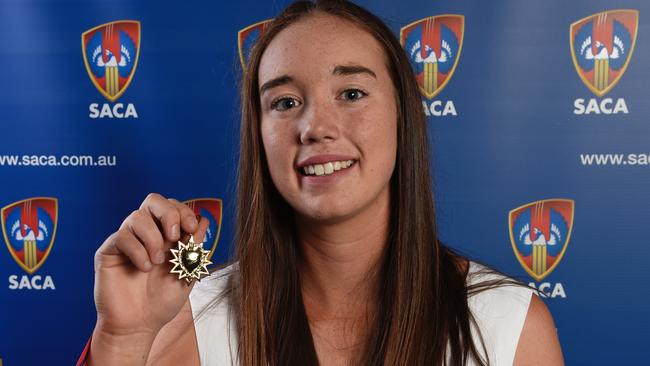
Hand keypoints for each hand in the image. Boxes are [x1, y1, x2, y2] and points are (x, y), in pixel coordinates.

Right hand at [92, 193, 209, 337]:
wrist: (139, 326)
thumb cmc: (161, 302)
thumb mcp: (187, 273)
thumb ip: (195, 248)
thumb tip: (205, 220)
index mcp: (166, 236)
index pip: (173, 207)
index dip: (185, 211)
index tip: (193, 228)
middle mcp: (146, 234)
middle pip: (153, 200)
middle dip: (169, 213)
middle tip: (175, 236)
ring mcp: (127, 241)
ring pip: (137, 216)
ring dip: (153, 238)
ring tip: (158, 262)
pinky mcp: (109, 251)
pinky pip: (121, 236)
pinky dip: (137, 251)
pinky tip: (144, 268)